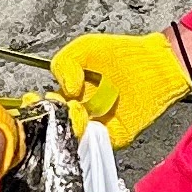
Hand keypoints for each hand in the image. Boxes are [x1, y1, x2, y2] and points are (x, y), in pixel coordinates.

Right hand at [50, 27, 191, 141]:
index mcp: (69, 95)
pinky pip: (97, 143)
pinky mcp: (115, 136)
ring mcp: (97, 126)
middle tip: (59, 103)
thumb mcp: (84, 48)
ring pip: (74, 136)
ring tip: (77, 106)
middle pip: (55, 124)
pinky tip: (88, 119)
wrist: (156, 63)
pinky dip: (89, 135)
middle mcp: (80, 113)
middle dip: (52, 115)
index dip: (36, 105)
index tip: (34, 99)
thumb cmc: (123, 53)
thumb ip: (63, 64)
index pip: (44, 107)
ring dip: (70, 123)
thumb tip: (65, 91)